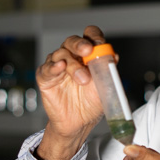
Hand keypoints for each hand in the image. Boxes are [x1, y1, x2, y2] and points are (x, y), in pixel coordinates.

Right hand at [35, 25, 108, 159]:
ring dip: (73, 65)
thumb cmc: (91, 103)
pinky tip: (60, 68)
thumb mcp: (105, 87)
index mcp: (87, 56)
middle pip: (72, 41)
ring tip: (83, 79)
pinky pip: (46, 69)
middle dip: (80, 44)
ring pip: (61, 54)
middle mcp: (72, 57)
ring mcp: (58, 66)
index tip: (99, 42)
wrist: (79, 123)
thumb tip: (114, 56)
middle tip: (87, 50)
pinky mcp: (45, 78)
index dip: (94, 36)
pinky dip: (53, 67)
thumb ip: (108, 71)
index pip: (89, 36)